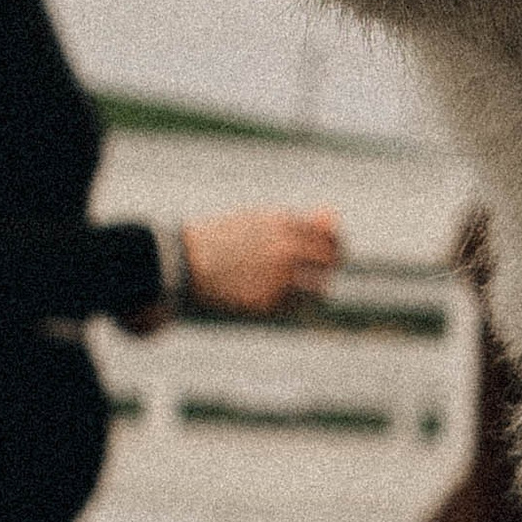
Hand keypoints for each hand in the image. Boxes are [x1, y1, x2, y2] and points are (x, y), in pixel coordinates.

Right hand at [179, 207, 340, 318]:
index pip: (330, 236)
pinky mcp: (268, 301)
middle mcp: (286, 250)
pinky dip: (291, 302)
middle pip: (329, 261)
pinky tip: (272, 294)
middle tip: (320, 271)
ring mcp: (279, 277)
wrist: (187, 262)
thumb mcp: (262, 222)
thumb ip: (301, 220)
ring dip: (312, 288)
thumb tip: (333, 217)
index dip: (334, 244)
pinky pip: (295, 304)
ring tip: (294, 286)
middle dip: (327, 266)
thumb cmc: (225, 237)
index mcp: (284, 224)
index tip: (331, 251)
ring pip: (318, 288)